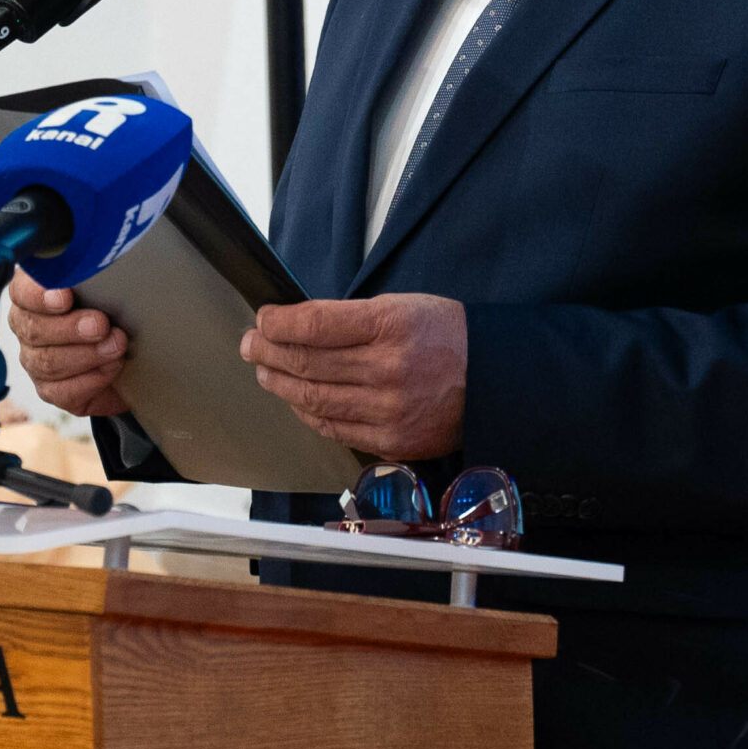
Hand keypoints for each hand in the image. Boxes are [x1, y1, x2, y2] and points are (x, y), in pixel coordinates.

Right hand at [7, 267, 130, 417]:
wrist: (135, 355)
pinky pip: (62, 391)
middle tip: (101, 324)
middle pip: (33, 329)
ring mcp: (35, 361)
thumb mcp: (109, 287)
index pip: (21, 291)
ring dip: (87, 354)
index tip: (65, 296)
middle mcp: (28, 326)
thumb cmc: (116, 312)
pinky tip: (113, 367)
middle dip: (70, 328)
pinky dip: (92, 379)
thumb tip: (104, 259)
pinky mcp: (51, 390)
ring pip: (47, 362)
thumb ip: (96, 275)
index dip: (38, 295)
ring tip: (117, 346)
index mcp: (34, 294)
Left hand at [240, 294, 467, 460]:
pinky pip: (335, 428)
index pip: (315, 324)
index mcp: (391, 325)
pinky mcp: (391, 442)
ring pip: (315, 399)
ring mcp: (388, 410)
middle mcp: (388, 370)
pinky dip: (309, 413)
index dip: (279, 323)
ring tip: (266, 372)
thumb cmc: (445, 336)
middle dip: (269, 352)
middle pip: (307, 363)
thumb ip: (350, 318)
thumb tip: (298, 326)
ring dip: (281, 384)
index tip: (264, 319)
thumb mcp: (402, 306)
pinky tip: (297, 400)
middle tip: (252, 345)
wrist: (495, 380)